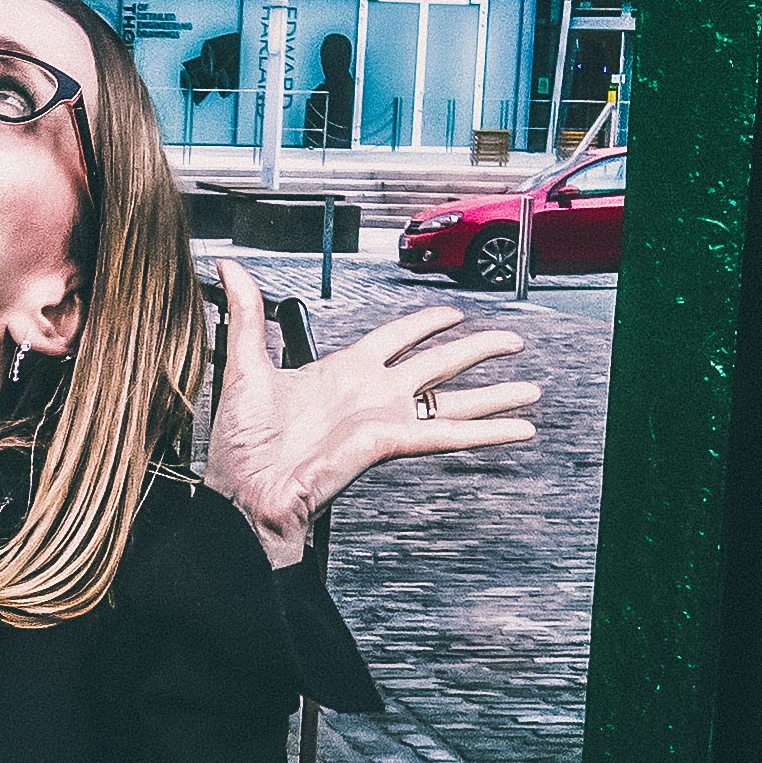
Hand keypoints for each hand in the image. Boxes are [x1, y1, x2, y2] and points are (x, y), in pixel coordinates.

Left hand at [200, 258, 536, 562]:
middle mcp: (369, 394)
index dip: (426, 323)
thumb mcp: (243, 366)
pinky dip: (486, 432)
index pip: (396, 338)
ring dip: (495, 396)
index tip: (453, 314)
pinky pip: (445, 433)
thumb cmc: (240, 446)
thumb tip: (229, 267)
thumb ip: (246, 315)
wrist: (242, 495)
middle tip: (513, 342)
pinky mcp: (388, 443)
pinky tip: (517, 429)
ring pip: (452, 400)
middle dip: (478, 352)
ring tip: (531, 390)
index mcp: (341, 372)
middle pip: (438, 365)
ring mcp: (383, 419)